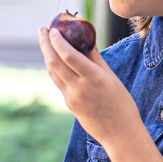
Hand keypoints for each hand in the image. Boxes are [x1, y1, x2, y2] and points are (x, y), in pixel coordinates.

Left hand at [38, 26, 145, 147]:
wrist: (119, 133)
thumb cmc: (121, 102)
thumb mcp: (111, 76)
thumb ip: (95, 57)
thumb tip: (85, 38)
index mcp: (93, 78)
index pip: (68, 55)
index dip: (57, 40)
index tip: (53, 28)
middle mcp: (79, 88)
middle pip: (53, 62)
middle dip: (45, 43)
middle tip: (42, 29)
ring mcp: (71, 97)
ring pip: (53, 72)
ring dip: (47, 54)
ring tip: (46, 40)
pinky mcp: (68, 103)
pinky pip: (58, 81)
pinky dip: (54, 67)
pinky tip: (55, 58)